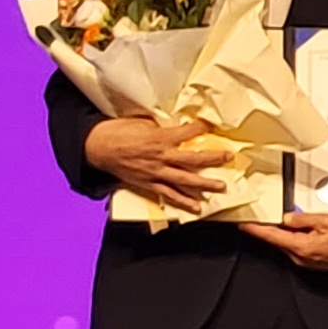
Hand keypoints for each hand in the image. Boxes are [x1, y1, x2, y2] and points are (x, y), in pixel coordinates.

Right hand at [84, 116, 229, 210]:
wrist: (98, 147)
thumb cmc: (118, 131)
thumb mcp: (142, 121)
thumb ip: (161, 126)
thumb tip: (175, 124)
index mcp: (160, 138)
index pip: (188, 132)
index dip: (201, 127)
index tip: (213, 125)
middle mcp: (161, 157)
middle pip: (193, 159)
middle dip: (213, 158)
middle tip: (228, 158)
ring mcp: (156, 172)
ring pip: (185, 180)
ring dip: (204, 184)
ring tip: (221, 186)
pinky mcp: (149, 184)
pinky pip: (169, 194)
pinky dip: (183, 201)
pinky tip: (196, 207)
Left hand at [238, 210, 327, 272]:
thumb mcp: (327, 220)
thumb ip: (303, 219)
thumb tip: (286, 218)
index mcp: (301, 247)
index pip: (271, 237)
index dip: (256, 229)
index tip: (244, 224)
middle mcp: (300, 258)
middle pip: (280, 240)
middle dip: (278, 227)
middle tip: (284, 213)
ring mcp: (306, 262)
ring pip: (290, 243)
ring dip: (293, 232)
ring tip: (312, 222)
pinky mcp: (312, 262)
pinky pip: (299, 248)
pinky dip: (301, 238)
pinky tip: (314, 231)